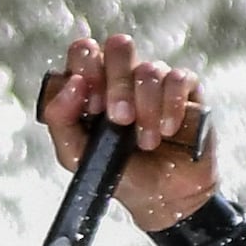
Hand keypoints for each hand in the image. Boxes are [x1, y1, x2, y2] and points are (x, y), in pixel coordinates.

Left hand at [38, 31, 221, 233]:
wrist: (162, 199)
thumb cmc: (117, 173)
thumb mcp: (75, 154)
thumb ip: (59, 118)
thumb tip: (72, 82)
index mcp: (92, 83)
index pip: (85, 52)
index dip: (88, 71)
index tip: (93, 106)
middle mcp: (124, 76)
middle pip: (119, 47)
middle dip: (117, 84)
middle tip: (120, 119)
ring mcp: (156, 80)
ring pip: (149, 68)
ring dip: (146, 108)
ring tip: (147, 142)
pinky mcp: (187, 89)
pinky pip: (179, 78)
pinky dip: (171, 106)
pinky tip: (168, 130)